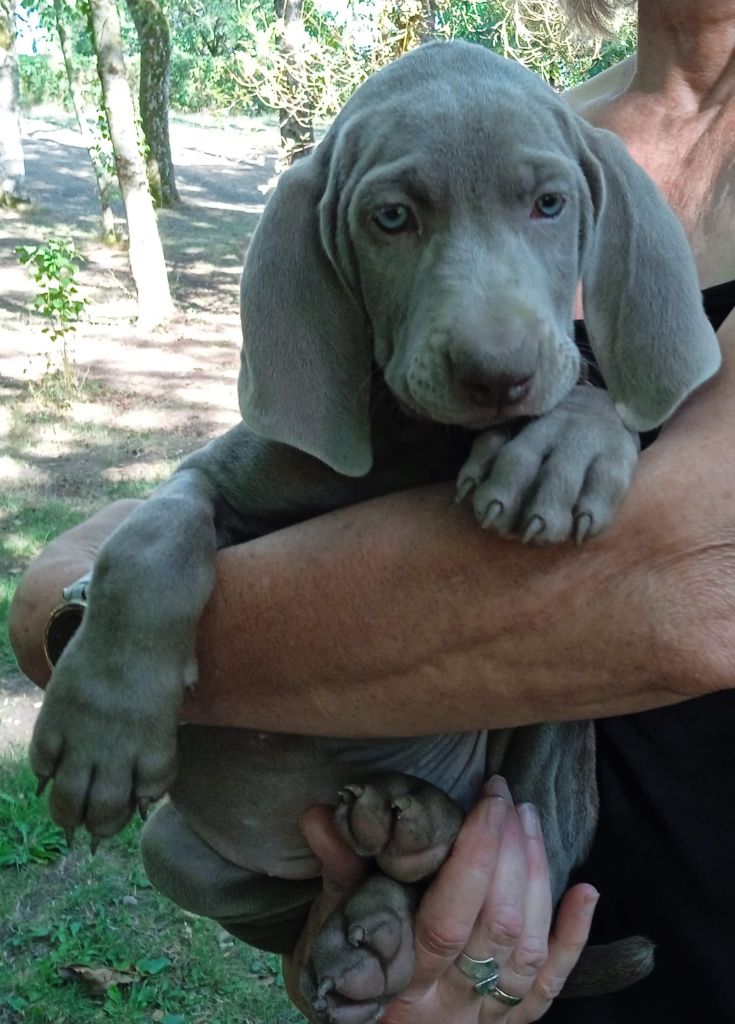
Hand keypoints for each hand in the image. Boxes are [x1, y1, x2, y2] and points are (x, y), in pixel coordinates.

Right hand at [284, 777, 597, 1022]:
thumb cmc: (339, 975)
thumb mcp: (329, 927)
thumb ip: (336, 871)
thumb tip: (318, 813)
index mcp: (401, 981)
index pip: (448, 918)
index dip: (477, 855)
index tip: (487, 799)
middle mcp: (448, 1007)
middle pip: (498, 927)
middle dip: (510, 852)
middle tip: (507, 799)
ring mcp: (483, 1020)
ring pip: (527, 950)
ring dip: (538, 878)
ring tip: (529, 820)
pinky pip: (550, 988)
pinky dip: (573, 938)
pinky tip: (586, 890)